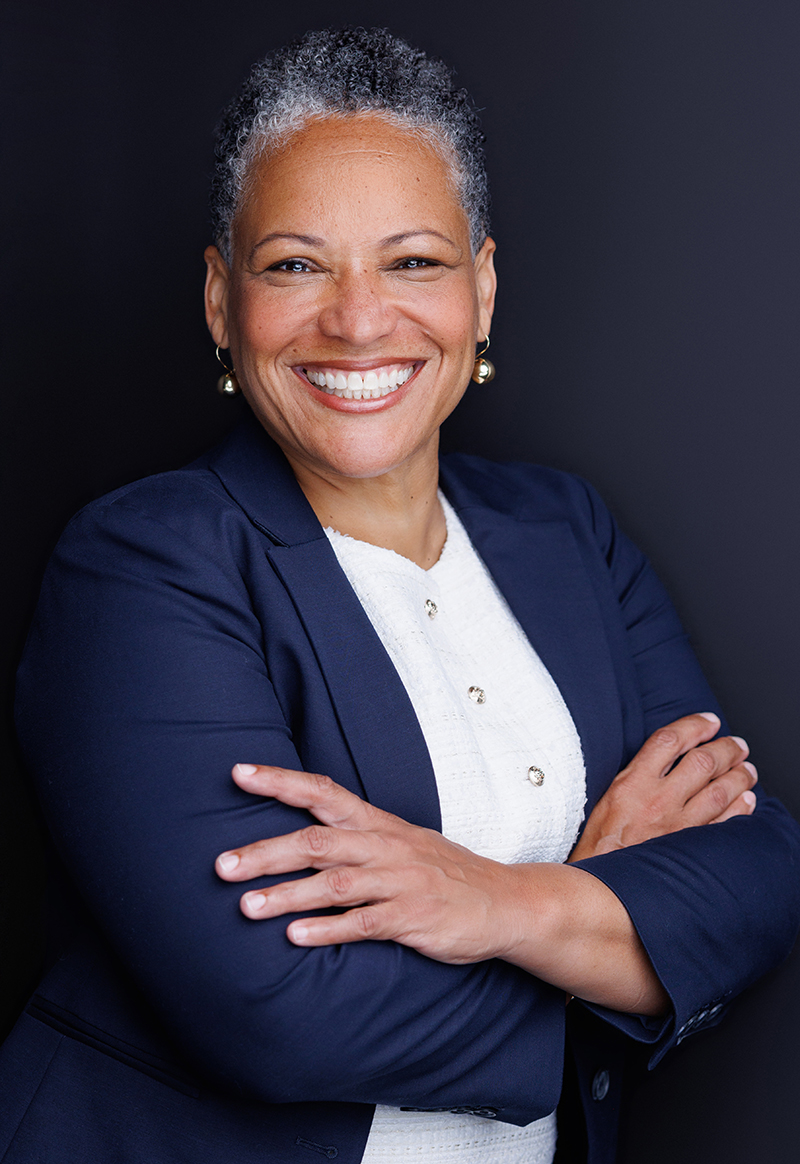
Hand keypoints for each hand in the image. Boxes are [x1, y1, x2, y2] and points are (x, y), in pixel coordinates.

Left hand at [215, 764, 669, 1011]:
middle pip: (317, 842)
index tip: (237, 772)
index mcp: (377, 823)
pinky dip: (328, 930)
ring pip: (335, 884)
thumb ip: (353, 838)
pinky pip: (364, 923)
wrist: (504, 901)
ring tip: (246, 907)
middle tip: (221, 865)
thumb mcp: (399, 842)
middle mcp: (384, 846)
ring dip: (288, 895)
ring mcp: (399, 882)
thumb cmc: (441, 872)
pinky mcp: (413, 917)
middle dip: (266, 852)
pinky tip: (295, 938)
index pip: (322, 792)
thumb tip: (295, 838)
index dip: (280, 781)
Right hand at [568, 712, 757, 861]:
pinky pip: (724, 823)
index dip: (695, 725)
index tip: (709, 722)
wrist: (598, 885)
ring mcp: (677, 825)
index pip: (670, 740)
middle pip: (702, 761)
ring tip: (747, 769)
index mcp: (632, 783)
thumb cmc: (599, 844)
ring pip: (719, 791)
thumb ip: (636, 775)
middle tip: (738, 745)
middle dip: (726, 748)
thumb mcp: (607, 797)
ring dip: (739, 776)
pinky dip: (740, 808)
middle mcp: (657, 800)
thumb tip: (666, 756)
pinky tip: (746, 800)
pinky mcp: (689, 848)